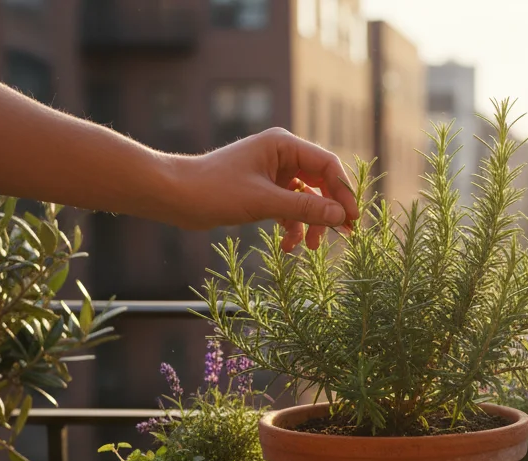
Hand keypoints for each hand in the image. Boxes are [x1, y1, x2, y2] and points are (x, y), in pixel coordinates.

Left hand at [165, 128, 359, 248]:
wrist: (175, 196)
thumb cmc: (214, 190)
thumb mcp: (264, 201)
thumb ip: (305, 208)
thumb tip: (341, 215)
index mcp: (283, 145)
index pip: (327, 165)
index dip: (343, 192)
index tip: (353, 219)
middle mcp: (282, 155)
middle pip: (321, 183)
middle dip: (328, 211)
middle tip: (342, 236)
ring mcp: (273, 173)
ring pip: (307, 198)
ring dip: (311, 222)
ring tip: (309, 248)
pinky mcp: (263, 190)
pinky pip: (290, 207)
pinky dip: (293, 225)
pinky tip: (288, 245)